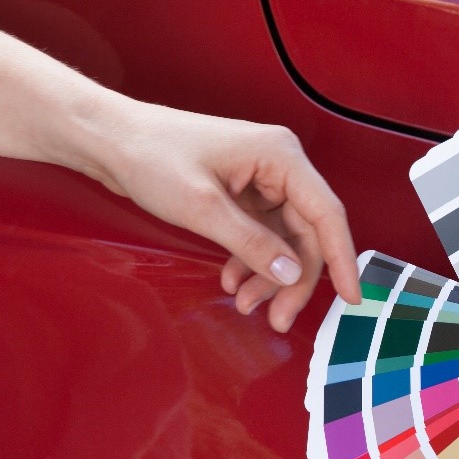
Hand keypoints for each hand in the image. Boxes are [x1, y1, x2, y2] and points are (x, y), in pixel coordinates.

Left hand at [94, 100, 360, 331]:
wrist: (107, 139)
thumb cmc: (150, 155)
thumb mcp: (202, 207)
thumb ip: (251, 243)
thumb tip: (292, 273)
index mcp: (280, 156)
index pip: (326, 214)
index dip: (342, 258)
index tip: (351, 296)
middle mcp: (279, 167)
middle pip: (306, 234)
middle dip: (293, 280)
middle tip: (279, 318)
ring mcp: (261, 181)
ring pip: (284, 241)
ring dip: (269, 276)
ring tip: (246, 304)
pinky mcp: (243, 194)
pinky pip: (261, 237)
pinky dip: (250, 263)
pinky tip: (232, 281)